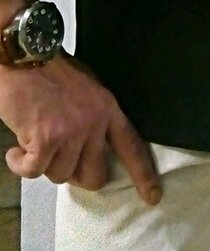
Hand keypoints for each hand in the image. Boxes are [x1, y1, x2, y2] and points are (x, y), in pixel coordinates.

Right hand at [0, 51, 161, 204]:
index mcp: (108, 108)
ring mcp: (71, 132)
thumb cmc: (51, 70)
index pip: (131, 146)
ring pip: (60, 175)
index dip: (143, 174)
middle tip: (59, 160)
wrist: (24, 55)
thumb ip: (94, 116)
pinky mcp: (45, 140)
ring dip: (43, 164)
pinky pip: (34, 171)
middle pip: (94, 175)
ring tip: (34, 140)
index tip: (152, 195)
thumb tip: (91, 148)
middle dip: (76, 176)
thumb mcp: (87, 88)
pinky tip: (16, 150)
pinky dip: (20, 164)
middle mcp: (94, 123)